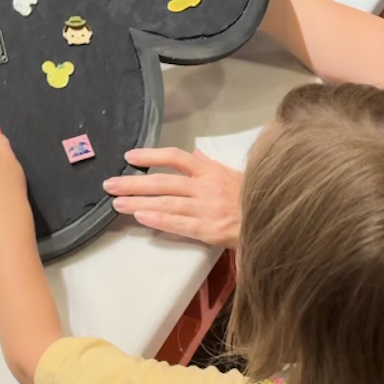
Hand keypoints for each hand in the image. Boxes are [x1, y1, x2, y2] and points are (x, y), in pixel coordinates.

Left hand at [103, 147, 242, 246]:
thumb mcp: (233, 175)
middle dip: (134, 182)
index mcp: (210, 172)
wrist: (273, 221)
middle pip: (163, 181)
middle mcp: (206, 187)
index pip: (176, 158)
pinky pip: (179, 223)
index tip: (130, 157)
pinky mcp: (209, 230)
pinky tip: (141, 217)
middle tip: (110, 185)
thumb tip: (194, 154)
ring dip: (139, 202)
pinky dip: (159, 219)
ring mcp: (206, 208)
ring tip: (117, 203)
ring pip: (166, 203)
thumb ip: (210, 165)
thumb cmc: (253, 198)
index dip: (151, 155)